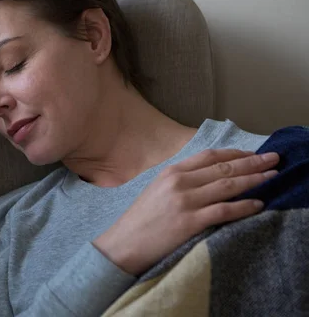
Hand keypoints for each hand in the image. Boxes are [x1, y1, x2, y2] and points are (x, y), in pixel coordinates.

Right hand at [92, 149, 278, 275]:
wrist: (124, 244)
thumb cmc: (141, 219)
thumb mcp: (156, 189)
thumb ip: (180, 180)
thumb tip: (209, 176)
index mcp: (171, 172)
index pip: (209, 156)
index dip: (234, 153)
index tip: (252, 154)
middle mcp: (179, 182)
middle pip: (223, 168)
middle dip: (252, 162)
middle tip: (273, 159)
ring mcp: (185, 202)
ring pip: (228, 186)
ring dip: (254, 180)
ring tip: (272, 177)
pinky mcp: (190, 222)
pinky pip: (224, 211)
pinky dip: (244, 206)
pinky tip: (258, 204)